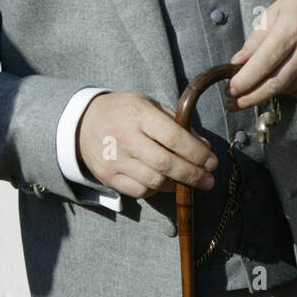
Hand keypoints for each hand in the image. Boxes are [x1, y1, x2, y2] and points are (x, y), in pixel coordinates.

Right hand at [76, 91, 216, 199]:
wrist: (83, 122)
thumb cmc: (124, 111)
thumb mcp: (149, 105)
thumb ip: (177, 124)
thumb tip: (204, 146)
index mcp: (139, 114)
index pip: (173, 137)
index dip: (196, 153)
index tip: (212, 162)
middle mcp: (125, 137)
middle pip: (166, 164)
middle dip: (193, 175)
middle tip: (209, 180)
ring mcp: (115, 159)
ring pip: (154, 181)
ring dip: (178, 185)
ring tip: (191, 182)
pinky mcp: (108, 176)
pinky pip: (140, 191)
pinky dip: (157, 190)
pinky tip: (165, 182)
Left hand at [225, 0, 296, 108]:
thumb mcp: (275, 12)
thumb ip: (255, 39)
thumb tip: (237, 63)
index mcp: (290, 29)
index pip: (262, 64)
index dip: (243, 81)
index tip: (230, 90)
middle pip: (274, 84)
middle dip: (249, 98)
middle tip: (234, 103)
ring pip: (289, 90)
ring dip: (269, 92)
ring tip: (258, 85)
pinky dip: (292, 92)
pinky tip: (285, 82)